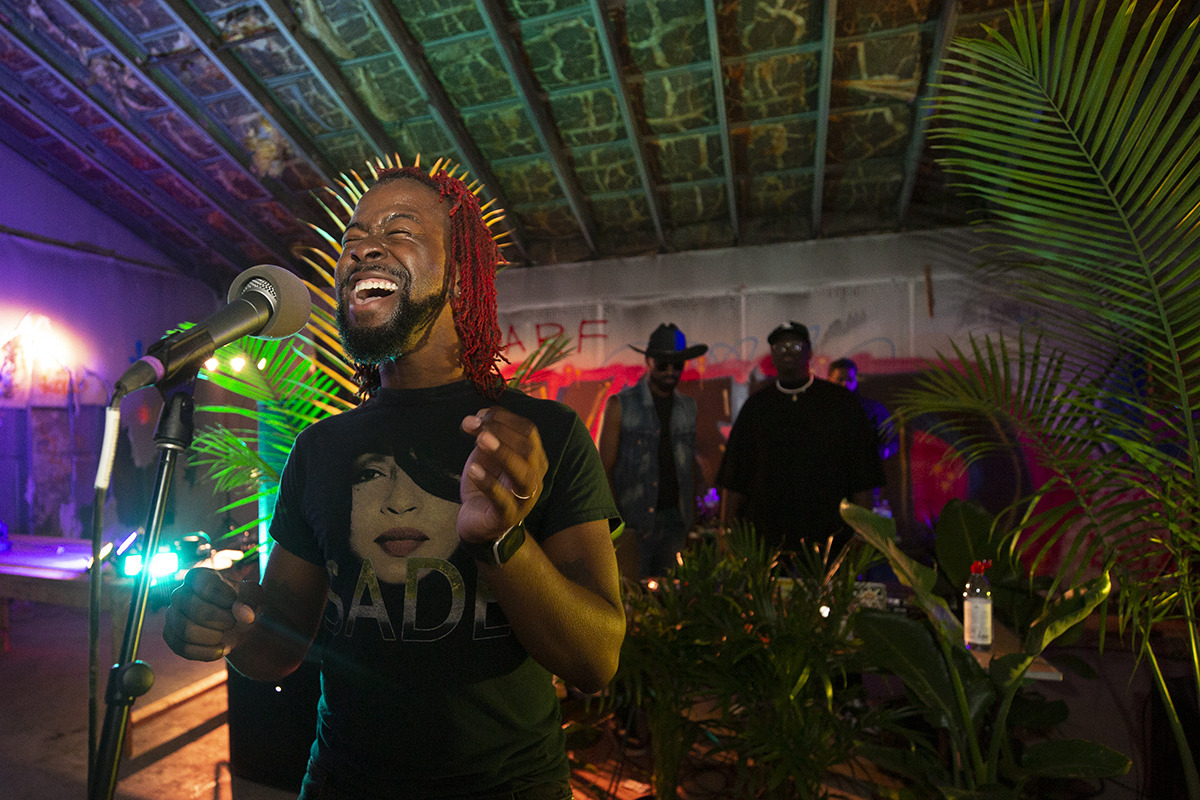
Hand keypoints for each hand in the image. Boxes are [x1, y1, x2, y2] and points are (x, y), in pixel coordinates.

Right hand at [163, 567, 261, 661]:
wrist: (236, 625)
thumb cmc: (242, 603)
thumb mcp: (253, 596)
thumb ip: (251, 600)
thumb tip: (244, 614)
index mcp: (198, 576)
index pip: (208, 588)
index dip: (228, 600)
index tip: (235, 603)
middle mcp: (179, 593)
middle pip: (196, 611)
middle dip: (222, 621)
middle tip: (232, 622)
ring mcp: (172, 615)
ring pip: (187, 632)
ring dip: (214, 638)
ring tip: (225, 635)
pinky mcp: (170, 635)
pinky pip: (183, 649)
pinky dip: (207, 653)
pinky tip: (221, 648)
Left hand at [459, 407, 547, 543]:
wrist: (478, 523)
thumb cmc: (487, 485)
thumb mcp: (486, 456)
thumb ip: (485, 436)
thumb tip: (475, 417)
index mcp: (533, 458)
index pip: (528, 431)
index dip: (504, 418)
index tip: (478, 414)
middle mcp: (534, 477)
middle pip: (529, 449)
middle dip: (502, 432)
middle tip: (475, 425)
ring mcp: (524, 499)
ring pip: (523, 475)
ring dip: (503, 454)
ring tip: (480, 440)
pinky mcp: (507, 516)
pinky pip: (503, 500)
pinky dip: (489, 483)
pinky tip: (474, 470)